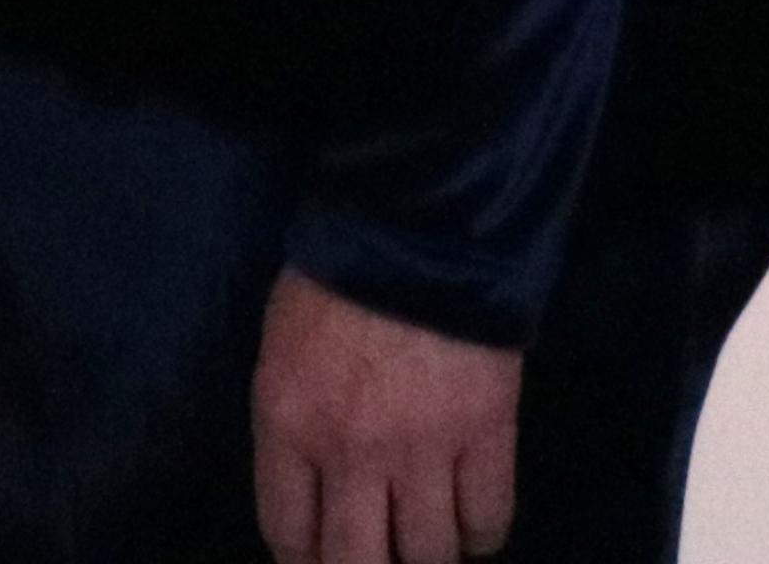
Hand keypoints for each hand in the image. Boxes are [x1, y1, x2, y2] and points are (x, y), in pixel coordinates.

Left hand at [255, 266, 516, 563]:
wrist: (414, 237)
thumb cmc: (332, 287)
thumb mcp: (280, 355)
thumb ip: (293, 428)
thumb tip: (313, 494)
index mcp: (286, 422)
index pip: (287, 532)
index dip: (304, 561)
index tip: (318, 560)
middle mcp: (349, 450)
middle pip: (356, 562)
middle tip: (373, 560)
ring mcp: (423, 450)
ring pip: (428, 555)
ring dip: (425, 558)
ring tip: (422, 546)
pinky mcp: (487, 439)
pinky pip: (488, 522)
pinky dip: (479, 536)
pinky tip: (469, 528)